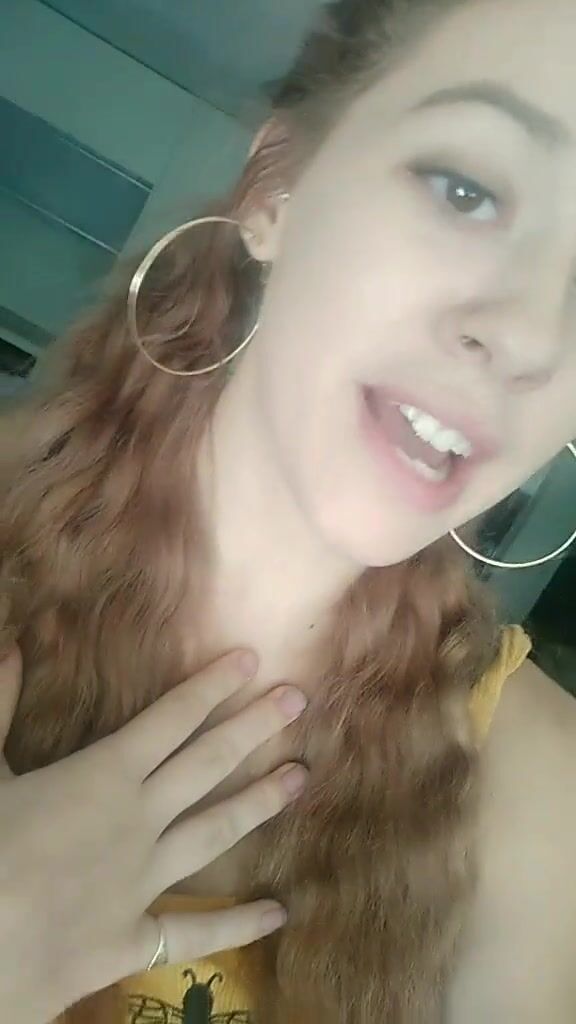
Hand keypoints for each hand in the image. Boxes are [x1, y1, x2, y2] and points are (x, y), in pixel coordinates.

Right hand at [0, 648, 306, 1023]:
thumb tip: (11, 647)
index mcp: (103, 775)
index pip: (170, 718)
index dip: (211, 687)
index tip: (251, 659)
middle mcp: (138, 820)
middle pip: (208, 763)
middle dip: (254, 727)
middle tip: (298, 701)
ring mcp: (144, 880)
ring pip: (215, 832)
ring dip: (260, 803)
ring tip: (301, 779)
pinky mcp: (136, 937)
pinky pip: (194, 930)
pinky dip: (237, 924)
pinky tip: (276, 914)